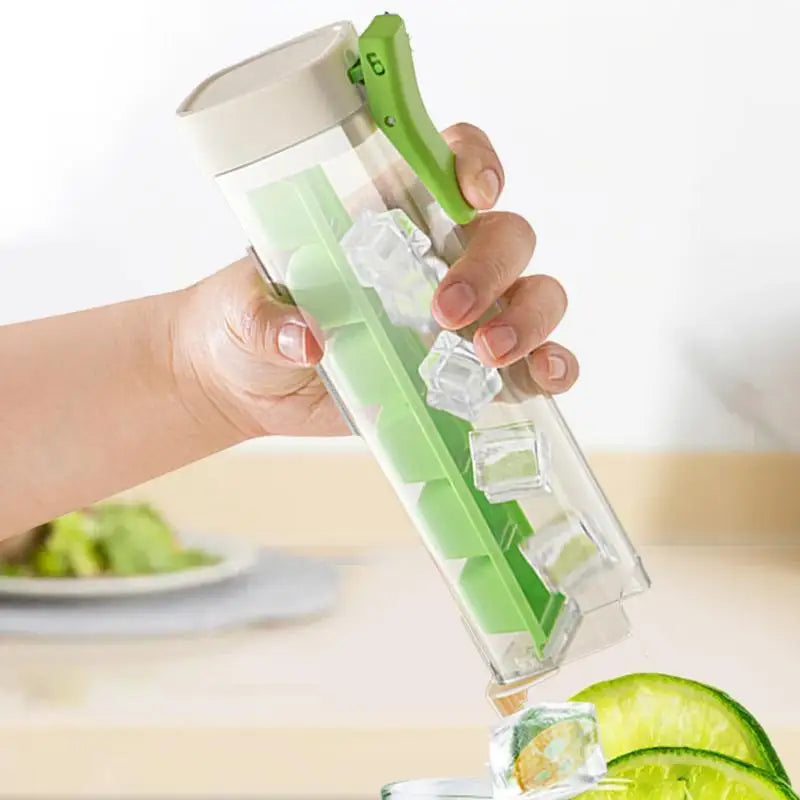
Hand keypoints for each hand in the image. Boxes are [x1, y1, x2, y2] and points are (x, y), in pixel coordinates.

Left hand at [175, 123, 578, 439]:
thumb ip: (267, 318)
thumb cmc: (243, 325)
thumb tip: (308, 340)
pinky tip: (539, 382)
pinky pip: (533, 361)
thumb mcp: (240, 312)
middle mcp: (437, 258)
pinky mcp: (468, 372)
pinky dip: (549, 367)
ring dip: (529, 319)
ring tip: (487, 353)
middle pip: (507, 236)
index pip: (452, 163)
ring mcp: (462, 316)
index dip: (476, 163)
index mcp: (387, 218)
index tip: (473, 194)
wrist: (247, 385)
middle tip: (446, 312)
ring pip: (534, 294)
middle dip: (491, 267)